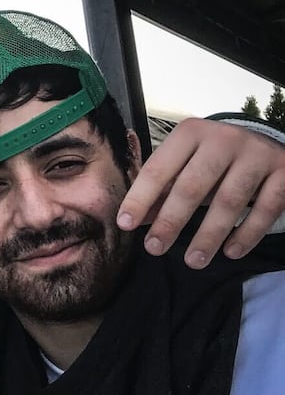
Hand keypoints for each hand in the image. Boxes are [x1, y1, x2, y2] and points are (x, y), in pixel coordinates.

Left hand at [118, 118, 284, 267]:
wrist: (266, 141)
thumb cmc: (214, 158)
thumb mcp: (186, 164)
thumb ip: (162, 189)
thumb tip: (134, 220)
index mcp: (191, 133)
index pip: (159, 168)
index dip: (140, 197)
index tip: (125, 224)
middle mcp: (223, 139)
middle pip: (192, 186)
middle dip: (170, 221)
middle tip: (154, 248)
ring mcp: (256, 154)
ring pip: (229, 201)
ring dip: (208, 235)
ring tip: (193, 261)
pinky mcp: (284, 172)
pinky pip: (266, 208)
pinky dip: (247, 234)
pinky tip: (230, 252)